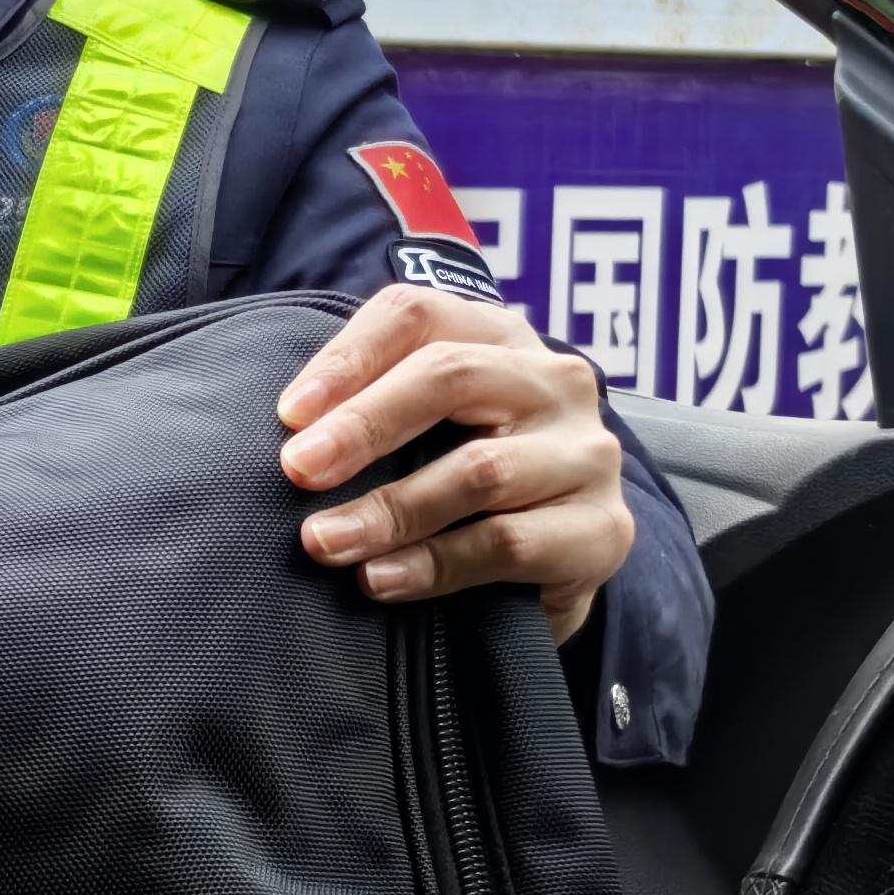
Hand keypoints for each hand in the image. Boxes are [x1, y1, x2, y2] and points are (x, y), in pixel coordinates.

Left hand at [275, 286, 633, 645]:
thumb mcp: (423, 429)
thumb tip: (289, 435)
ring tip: (326, 542)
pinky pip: (508, 542)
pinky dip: (434, 565)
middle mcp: (554, 381)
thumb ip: (370, 409)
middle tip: (298, 471)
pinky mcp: (604, 530)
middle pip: (449, 376)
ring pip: (478, 470)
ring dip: (389, 510)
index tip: (289, 415)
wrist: (558, 562)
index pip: (416, 314)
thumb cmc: (465, 479)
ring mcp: (588, 453)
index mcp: (500, 336)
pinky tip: (381, 580)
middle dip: (363, 426)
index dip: (347, 358)